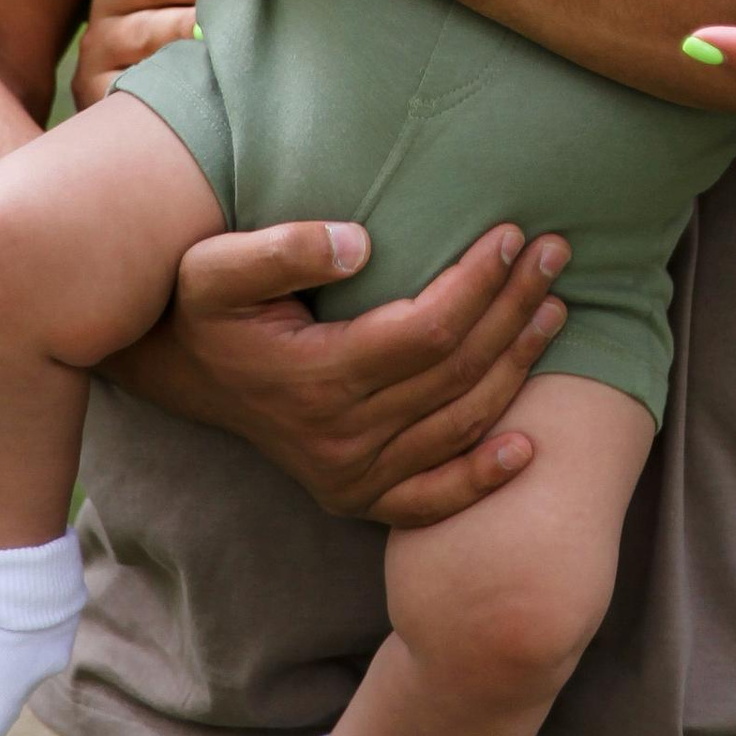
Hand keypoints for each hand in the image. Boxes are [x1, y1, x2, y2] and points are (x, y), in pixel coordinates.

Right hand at [69, 0, 223, 112]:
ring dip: (187, 62)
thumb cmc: (167, 20)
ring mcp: (97, 73)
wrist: (147, 94)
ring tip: (222, 56)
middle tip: (230, 19)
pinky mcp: (102, 109)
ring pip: (144, 67)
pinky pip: (138, 104)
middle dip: (191, 23)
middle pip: (145, 27)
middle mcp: (98, 31)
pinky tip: (204, 94)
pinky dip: (170, 98)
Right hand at [119, 214, 576, 527]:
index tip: (510, 235)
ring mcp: (350, 475)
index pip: (426, 330)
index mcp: (317, 378)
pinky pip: (430, 501)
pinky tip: (529, 446)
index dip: (477, 283)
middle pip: (455, 374)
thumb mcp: (217, 268)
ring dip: (516, 368)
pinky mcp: (355, 496)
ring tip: (554, 309)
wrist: (181, 373)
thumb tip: (360, 242)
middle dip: (513, 308)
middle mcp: (340, 438)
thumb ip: (282, 250)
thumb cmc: (205, 309)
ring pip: (458, 424)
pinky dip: (482, 478)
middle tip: (555, 255)